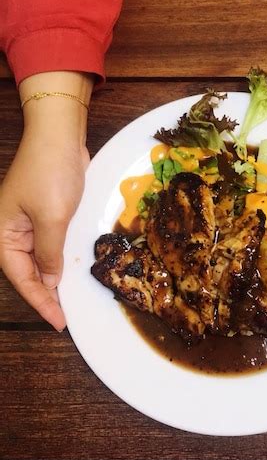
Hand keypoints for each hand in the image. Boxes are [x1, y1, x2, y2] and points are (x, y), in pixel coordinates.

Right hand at [0, 72, 92, 330]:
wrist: (60, 138)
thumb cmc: (50, 174)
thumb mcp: (52, 219)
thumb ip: (49, 253)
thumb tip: (50, 281)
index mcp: (2, 235)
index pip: (21, 278)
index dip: (40, 302)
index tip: (58, 321)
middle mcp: (10, 232)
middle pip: (26, 273)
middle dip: (44, 296)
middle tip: (63, 318)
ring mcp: (27, 224)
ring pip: (37, 261)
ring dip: (51, 281)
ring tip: (65, 304)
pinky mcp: (44, 215)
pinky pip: (48, 246)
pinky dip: (57, 262)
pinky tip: (67, 273)